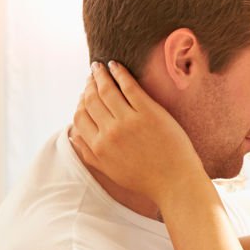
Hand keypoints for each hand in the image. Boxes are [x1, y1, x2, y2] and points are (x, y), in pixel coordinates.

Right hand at [71, 61, 203, 204]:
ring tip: (100, 67)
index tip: (84, 93)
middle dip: (89, 85)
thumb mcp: (110, 171)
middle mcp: (109, 133)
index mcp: (98, 147)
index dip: (80, 102)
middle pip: (91, 101)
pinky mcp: (148, 113)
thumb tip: (73, 136)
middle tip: (92, 75)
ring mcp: (128, 121)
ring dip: (100, 75)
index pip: (80, 117)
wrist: (176, 183)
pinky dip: (119, 73)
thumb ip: (89, 154)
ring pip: (106, 91)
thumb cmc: (146, 179)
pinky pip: (129, 86)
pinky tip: (116, 66)